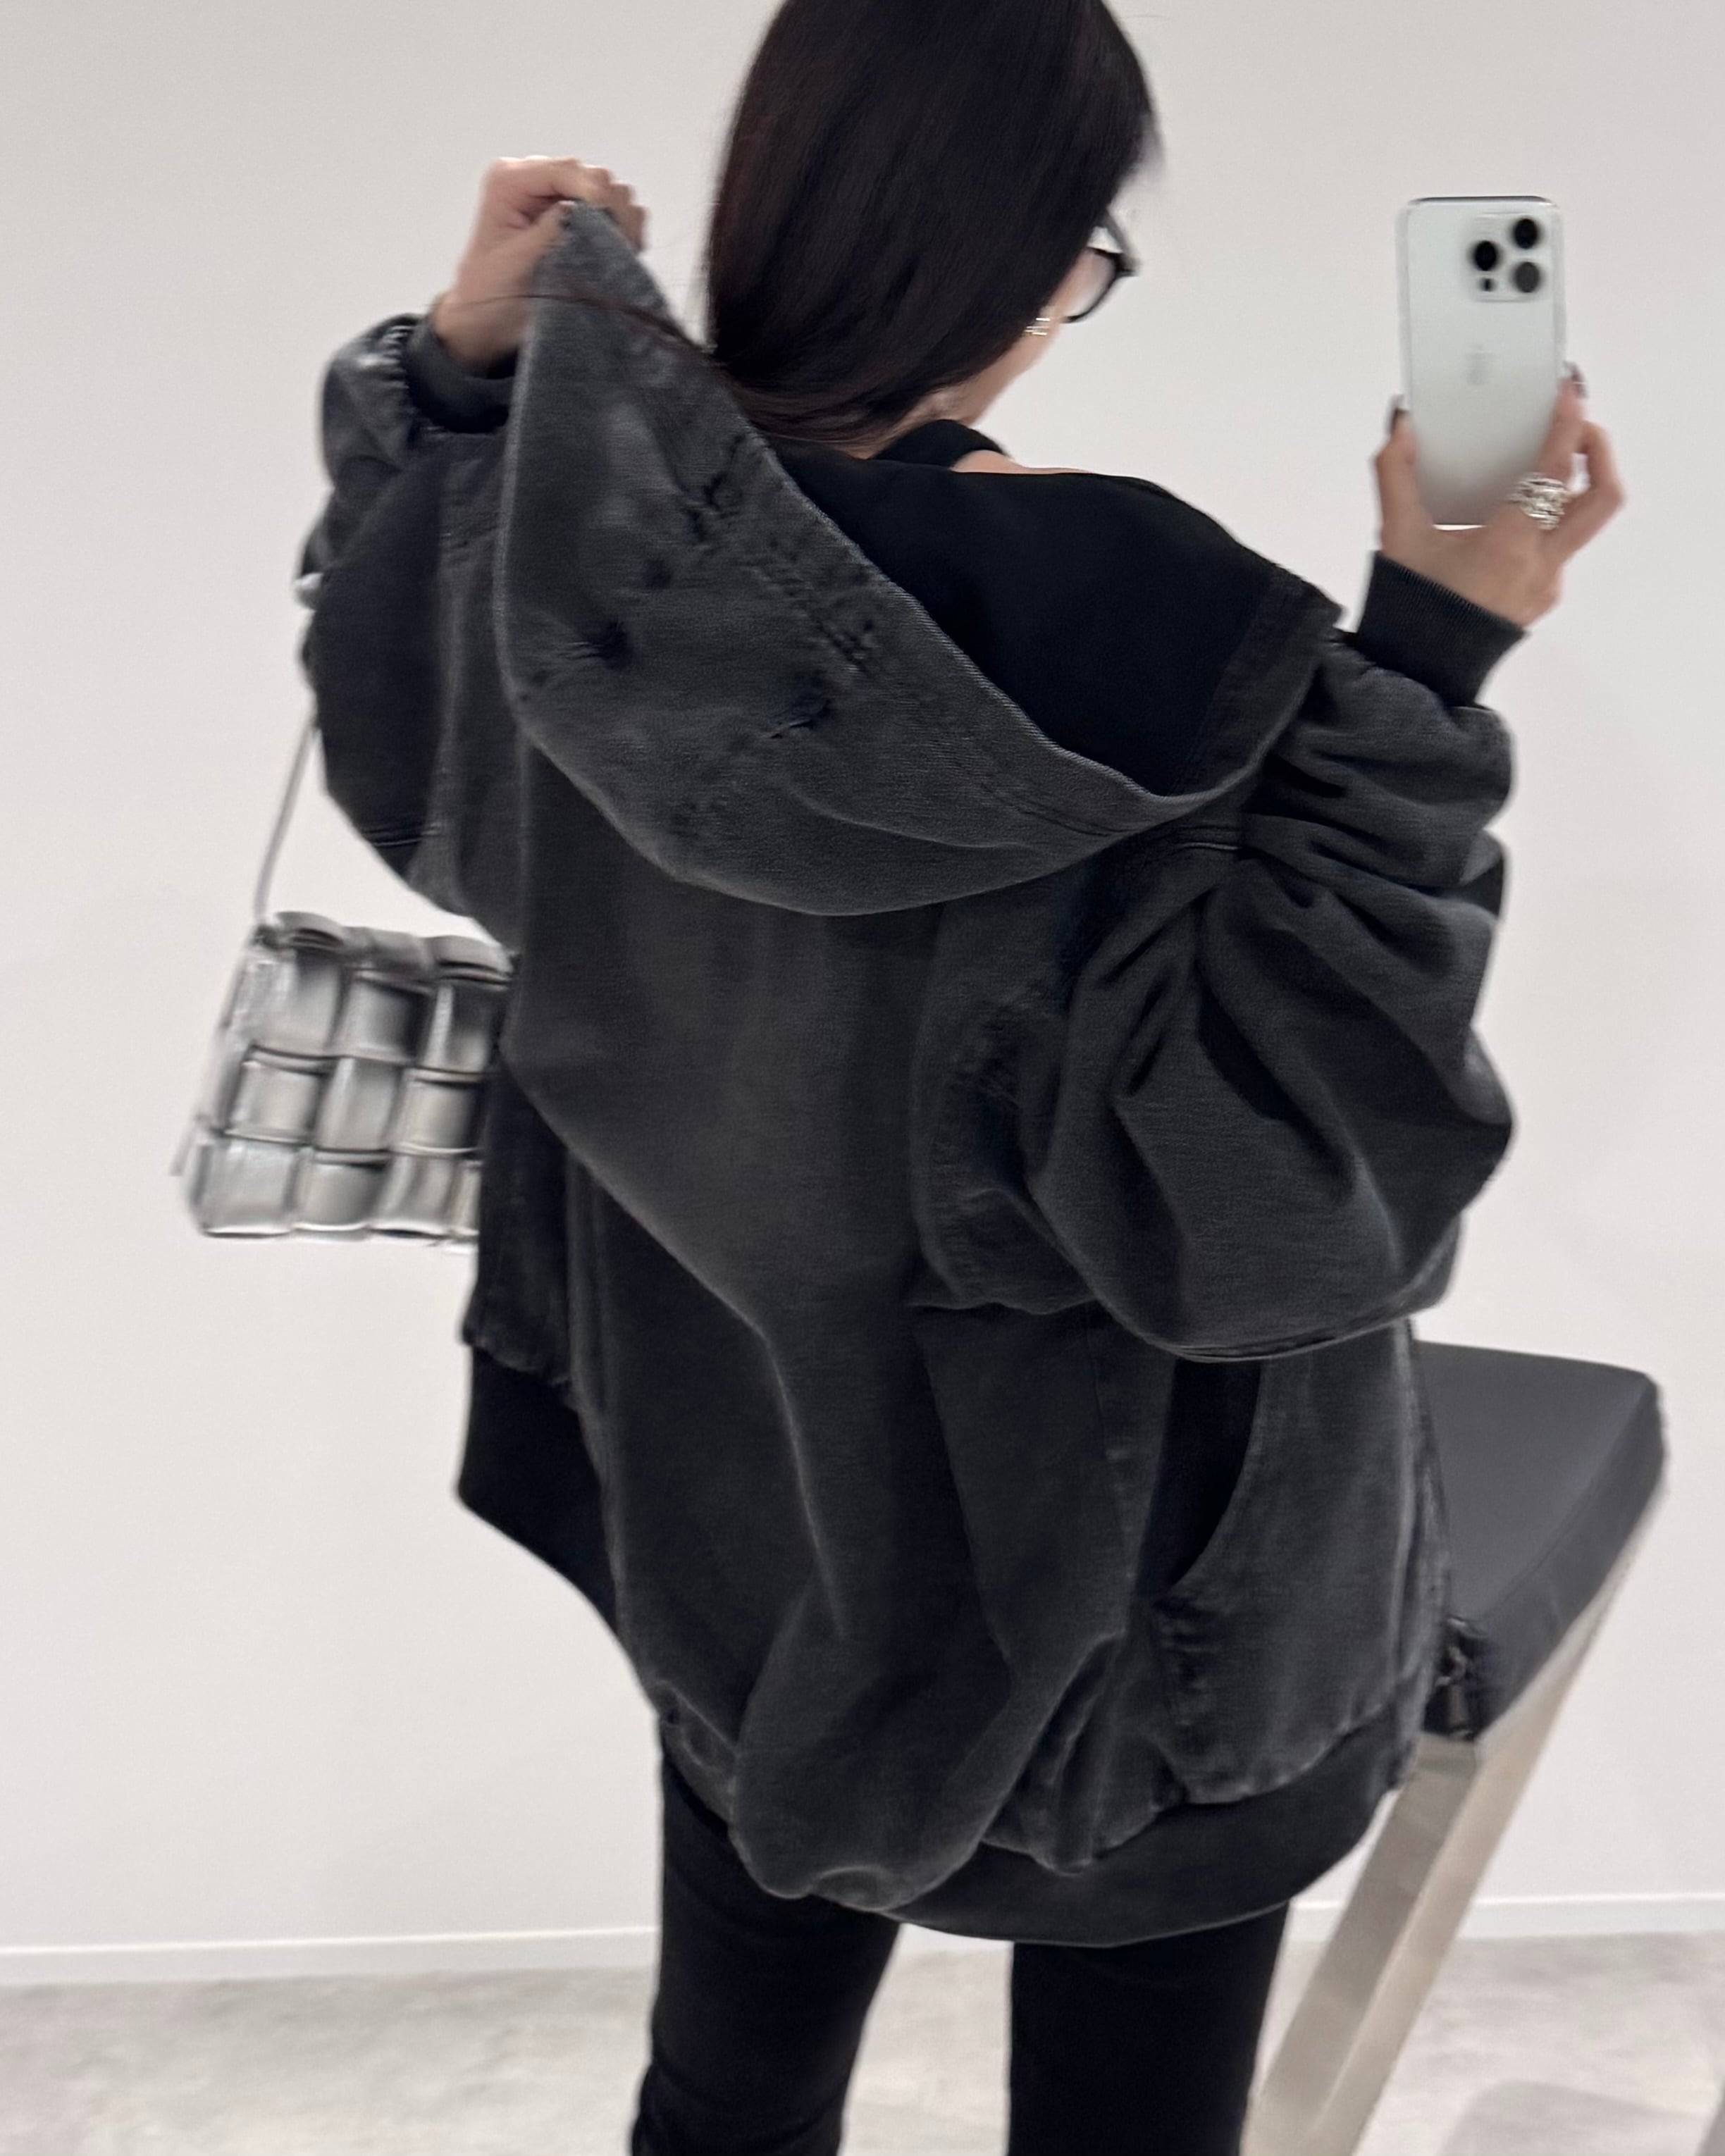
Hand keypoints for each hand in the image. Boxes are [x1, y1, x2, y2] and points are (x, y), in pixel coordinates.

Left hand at [430, 156, 647, 373]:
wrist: (488, 319)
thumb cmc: (490, 293)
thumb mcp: (515, 260)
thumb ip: (548, 231)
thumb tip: (582, 210)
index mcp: (511, 181)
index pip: (566, 170)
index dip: (595, 193)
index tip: (611, 226)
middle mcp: (537, 181)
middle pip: (594, 177)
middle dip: (613, 209)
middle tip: (622, 247)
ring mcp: (559, 199)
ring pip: (611, 191)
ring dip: (623, 221)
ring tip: (622, 253)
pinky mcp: (577, 218)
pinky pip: (616, 211)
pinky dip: (627, 230)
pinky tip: (622, 253)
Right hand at [1373, 372, 1625, 628]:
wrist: (1416, 671)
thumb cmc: (1407, 607)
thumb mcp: (1395, 535)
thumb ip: (1395, 474)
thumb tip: (1402, 426)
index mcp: (1508, 545)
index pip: (1556, 471)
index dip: (1568, 424)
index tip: (1571, 391)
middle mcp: (1540, 564)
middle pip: (1603, 497)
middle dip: (1598, 452)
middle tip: (1577, 425)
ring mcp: (1548, 583)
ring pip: (1583, 521)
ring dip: (1575, 485)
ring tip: (1546, 461)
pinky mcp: (1543, 595)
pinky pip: (1560, 545)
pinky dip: (1549, 517)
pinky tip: (1516, 510)